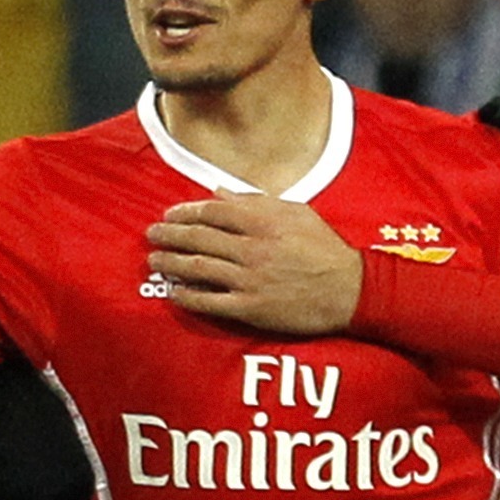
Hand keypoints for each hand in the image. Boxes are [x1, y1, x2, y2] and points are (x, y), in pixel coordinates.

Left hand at [145, 191, 365, 333]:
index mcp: (262, 221)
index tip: (169, 215)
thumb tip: (219, 192)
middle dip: (170, 235)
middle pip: (199, 238)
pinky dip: (188, 296)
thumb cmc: (324, 248)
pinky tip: (173, 291)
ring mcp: (249, 279)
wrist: (349, 290)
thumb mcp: (295, 212)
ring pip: (199, 268)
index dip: (186, 212)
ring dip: (172, 263)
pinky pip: (210, 301)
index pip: (212, 212)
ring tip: (154, 260)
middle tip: (151, 234)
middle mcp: (251, 248)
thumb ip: (255, 200)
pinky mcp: (250, 307)